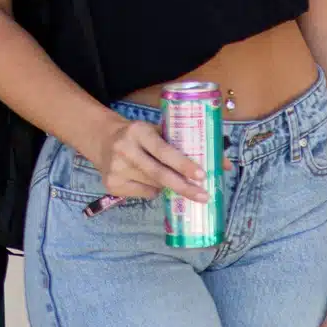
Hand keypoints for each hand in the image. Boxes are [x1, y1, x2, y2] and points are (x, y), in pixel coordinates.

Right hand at [73, 116, 206, 201]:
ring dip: (170, 186)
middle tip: (204, 196)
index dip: (183, 164)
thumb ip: (187, 143)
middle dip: (184, 187)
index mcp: (139, 131)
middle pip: (159, 174)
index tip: (202, 175)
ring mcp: (116, 169)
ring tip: (174, 179)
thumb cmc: (141, 135)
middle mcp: (125, 150)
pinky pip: (144, 194)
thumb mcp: (159, 130)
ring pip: (153, 186)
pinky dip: (155, 190)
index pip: (164, 151)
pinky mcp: (111, 185)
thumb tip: (224, 164)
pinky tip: (150, 180)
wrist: (102, 139)